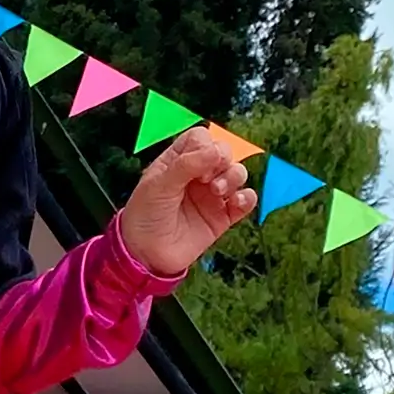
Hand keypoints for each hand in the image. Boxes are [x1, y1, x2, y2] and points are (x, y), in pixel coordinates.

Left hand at [120, 127, 256, 276]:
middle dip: (222, 160)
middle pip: (224, 152)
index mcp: (177, 161)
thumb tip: (215, 150)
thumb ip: (186, 165)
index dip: (205, 146)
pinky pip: (246, 201)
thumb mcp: (159, 186)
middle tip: (207, 179)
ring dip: (234, 177)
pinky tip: (236, 202)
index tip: (198, 164)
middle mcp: (197, 175)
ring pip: (237, 173)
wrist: (147, 254)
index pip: (201, 139)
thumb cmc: (145, 215)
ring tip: (217, 191)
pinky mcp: (223, 216)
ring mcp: (211, 195)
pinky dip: (248, 198)